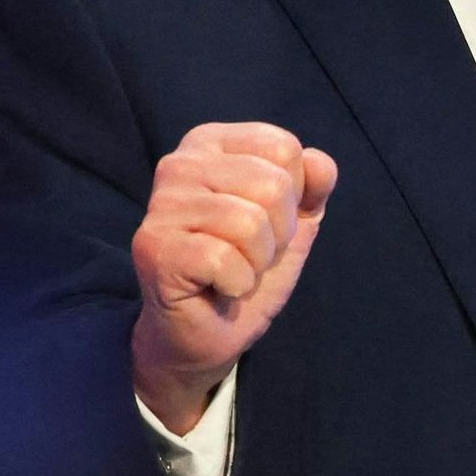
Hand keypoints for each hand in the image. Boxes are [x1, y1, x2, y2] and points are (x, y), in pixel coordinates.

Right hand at [130, 122, 337, 434]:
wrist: (206, 332)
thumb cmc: (245, 269)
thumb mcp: (292, 223)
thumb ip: (312, 186)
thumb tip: (321, 162)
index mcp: (210, 143)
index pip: (284, 148)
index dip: (291, 197)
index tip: (264, 224)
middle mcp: (179, 163)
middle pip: (272, 184)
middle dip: (277, 235)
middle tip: (247, 256)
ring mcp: (161, 204)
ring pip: (250, 223)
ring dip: (256, 263)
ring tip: (232, 271)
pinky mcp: (154, 248)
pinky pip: (225, 260)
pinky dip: (236, 284)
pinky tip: (216, 288)